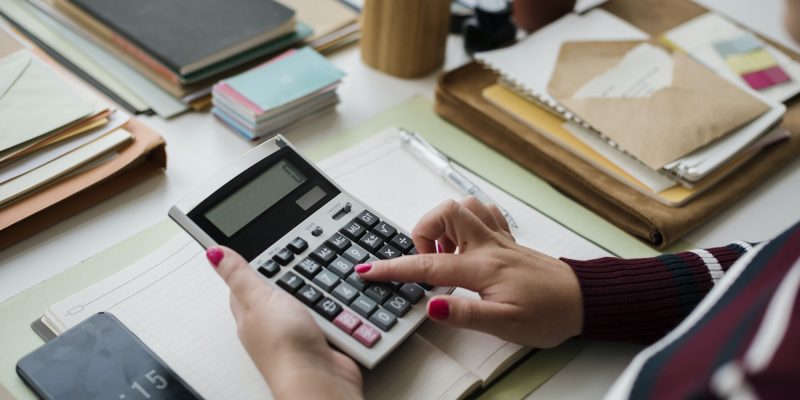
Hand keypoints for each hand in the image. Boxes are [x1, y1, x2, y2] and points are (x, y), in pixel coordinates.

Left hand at [206, 247, 362, 399]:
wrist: (318, 380)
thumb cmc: (284, 346)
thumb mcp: (259, 297)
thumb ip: (239, 275)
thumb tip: (213, 253)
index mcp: (249, 313)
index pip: (245, 283)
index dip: (254, 264)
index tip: (266, 249)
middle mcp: (271, 325)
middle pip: (279, 290)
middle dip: (293, 276)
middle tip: (303, 262)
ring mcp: (297, 334)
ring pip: (307, 302)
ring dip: (318, 294)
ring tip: (323, 283)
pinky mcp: (320, 342)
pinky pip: (329, 318)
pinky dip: (335, 312)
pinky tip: (338, 307)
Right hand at [356, 197, 583, 347]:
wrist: (583, 301)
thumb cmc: (549, 314)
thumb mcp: (506, 325)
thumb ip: (466, 314)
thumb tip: (431, 306)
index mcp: (482, 267)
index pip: (427, 266)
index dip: (393, 269)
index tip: (367, 271)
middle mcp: (489, 245)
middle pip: (445, 213)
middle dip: (422, 231)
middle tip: (425, 261)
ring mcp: (499, 238)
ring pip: (463, 206)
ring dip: (445, 224)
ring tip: (444, 253)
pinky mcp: (508, 240)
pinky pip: (483, 212)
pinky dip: (467, 219)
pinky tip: (466, 242)